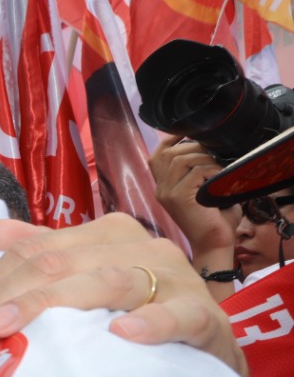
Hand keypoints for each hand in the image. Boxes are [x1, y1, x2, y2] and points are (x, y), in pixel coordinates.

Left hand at [0, 213, 246, 376]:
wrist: (212, 350)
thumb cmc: (141, 312)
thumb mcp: (90, 281)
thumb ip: (47, 256)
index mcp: (103, 235)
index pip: (30, 255)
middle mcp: (137, 248)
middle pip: (55, 266)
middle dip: (1, 301)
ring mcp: (173, 280)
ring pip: (104, 282)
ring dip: (51, 304)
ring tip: (6, 328)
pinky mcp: (203, 317)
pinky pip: (176, 316)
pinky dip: (149, 323)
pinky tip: (120, 334)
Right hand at [149, 134, 235, 254]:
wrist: (214, 244)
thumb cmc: (213, 219)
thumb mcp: (202, 191)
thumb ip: (199, 171)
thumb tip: (210, 147)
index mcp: (162, 187)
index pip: (157, 155)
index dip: (171, 139)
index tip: (189, 132)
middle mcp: (160, 189)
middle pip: (170, 153)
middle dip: (195, 146)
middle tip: (215, 154)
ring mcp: (167, 193)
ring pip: (182, 159)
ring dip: (205, 157)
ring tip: (218, 167)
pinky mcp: (179, 198)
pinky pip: (195, 171)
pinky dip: (211, 170)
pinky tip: (219, 178)